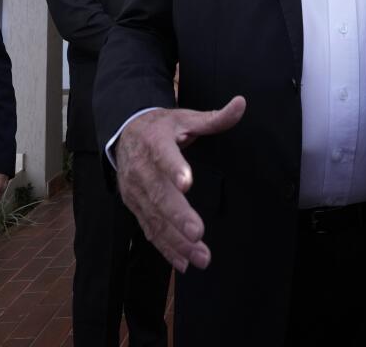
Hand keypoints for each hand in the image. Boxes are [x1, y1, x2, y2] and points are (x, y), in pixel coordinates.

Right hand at [113, 97, 245, 272]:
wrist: (124, 134)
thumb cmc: (161, 128)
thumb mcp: (185, 117)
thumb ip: (214, 118)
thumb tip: (241, 104)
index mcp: (154, 142)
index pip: (163, 155)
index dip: (174, 169)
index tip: (187, 183)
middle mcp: (141, 170)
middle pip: (159, 195)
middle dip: (178, 216)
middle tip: (197, 233)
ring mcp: (136, 192)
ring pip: (155, 218)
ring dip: (176, 240)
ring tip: (200, 256)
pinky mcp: (136, 207)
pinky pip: (150, 230)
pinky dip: (165, 248)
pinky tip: (183, 262)